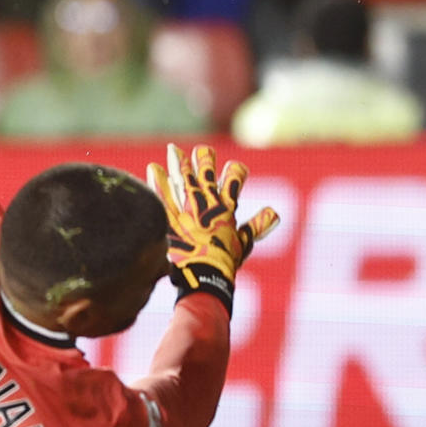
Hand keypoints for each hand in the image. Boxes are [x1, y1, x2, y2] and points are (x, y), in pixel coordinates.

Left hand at [147, 144, 278, 312]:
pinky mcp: (170, 219)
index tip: (234, 167)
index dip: (235, 173)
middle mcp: (207, 206)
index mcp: (226, 210)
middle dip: (204, 161)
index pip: (234, 182)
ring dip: (178, 164)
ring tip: (173, 150)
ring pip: (183, 180)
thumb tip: (274, 214)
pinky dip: (156, 181)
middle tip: (201, 150)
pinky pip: (161, 196)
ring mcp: (187, 211)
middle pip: (205, 176)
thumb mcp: (243, 244)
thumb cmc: (225, 263)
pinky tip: (151, 168)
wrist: (204, 276)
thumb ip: (256, 226)